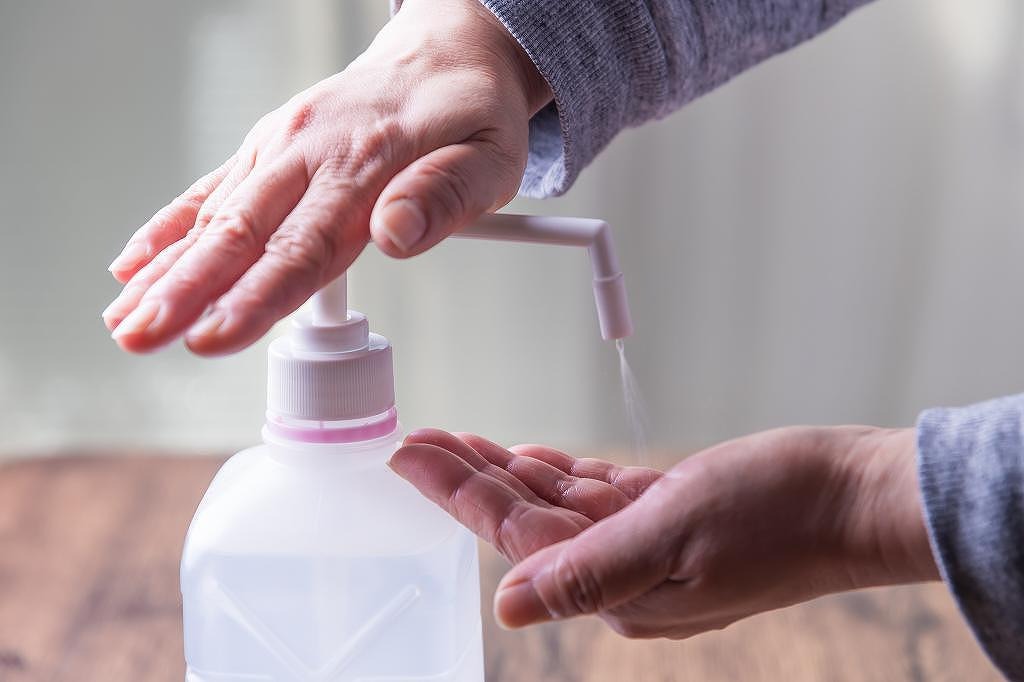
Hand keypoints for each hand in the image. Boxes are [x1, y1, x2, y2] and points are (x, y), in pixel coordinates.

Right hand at [102, 0, 549, 354]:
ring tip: (125, 319)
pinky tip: (136, 264)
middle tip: (142, 339)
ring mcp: (282, 145)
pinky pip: (212, 188)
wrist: (446, 57)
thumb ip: (446, 196)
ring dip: (167, 269)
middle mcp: (309, 150)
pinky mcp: (269, 147)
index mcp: (365, 161)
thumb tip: (398, 234)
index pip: (303, 245)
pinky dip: (170, 227)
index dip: (256, 296)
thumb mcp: (490, 156)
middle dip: (186, 291)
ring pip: (216, 215)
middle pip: (241, 232)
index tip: (213, 337)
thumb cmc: (471, 114)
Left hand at [390, 426, 938, 638]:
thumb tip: (511, 608)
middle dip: (471, 477)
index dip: (459, 491)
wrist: (855, 498)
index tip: (410, 454)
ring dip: (511, 470)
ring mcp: (648, 546)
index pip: (515, 535)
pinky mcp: (670, 517)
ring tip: (463, 440)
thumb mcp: (675, 535)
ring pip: (558, 504)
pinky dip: (564, 475)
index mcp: (617, 587)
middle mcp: (624, 573)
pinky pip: (599, 496)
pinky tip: (534, 456)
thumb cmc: (779, 514)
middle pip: (526, 518)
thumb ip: (588, 570)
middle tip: (421, 439)